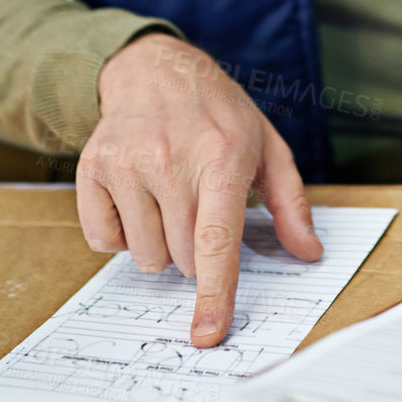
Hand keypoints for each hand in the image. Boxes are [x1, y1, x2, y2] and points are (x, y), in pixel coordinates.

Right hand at [77, 33, 321, 346]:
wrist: (155, 68)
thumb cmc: (219, 114)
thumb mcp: (267, 146)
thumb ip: (291, 204)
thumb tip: (309, 253)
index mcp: (221, 157)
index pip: (216, 240)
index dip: (215, 294)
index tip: (209, 334)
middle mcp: (170, 160)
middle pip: (182, 258)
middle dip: (197, 253)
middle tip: (201, 209)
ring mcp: (126, 164)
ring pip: (145, 256)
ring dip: (161, 245)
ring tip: (171, 200)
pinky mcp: (92, 169)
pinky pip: (104, 241)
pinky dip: (122, 234)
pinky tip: (138, 198)